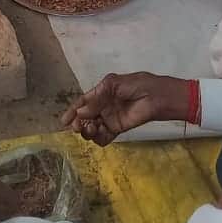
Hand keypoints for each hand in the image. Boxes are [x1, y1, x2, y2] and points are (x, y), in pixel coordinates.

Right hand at [62, 72, 188, 145]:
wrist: (157, 97)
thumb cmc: (138, 85)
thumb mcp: (114, 84)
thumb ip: (97, 98)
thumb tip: (80, 112)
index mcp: (101, 93)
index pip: (82, 103)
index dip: (73, 111)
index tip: (64, 121)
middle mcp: (103, 107)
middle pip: (84, 118)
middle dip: (78, 123)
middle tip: (77, 127)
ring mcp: (110, 119)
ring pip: (92, 128)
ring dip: (87, 131)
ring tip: (92, 128)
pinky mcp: (118, 129)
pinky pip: (104, 137)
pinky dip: (99, 138)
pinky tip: (100, 133)